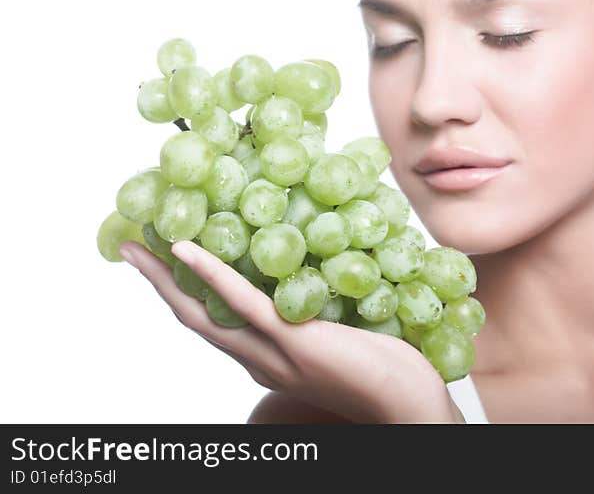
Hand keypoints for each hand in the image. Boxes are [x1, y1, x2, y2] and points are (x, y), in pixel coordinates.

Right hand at [118, 240, 464, 423]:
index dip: (183, 293)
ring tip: (139, 246)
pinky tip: (186, 251)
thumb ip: (311, 316)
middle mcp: (258, 360)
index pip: (214, 323)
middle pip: (193, 319)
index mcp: (267, 358)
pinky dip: (211, 274)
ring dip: (166, 278)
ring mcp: (272, 352)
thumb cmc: (382, 370)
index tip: (163, 261)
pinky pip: (242, 304)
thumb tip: (307, 277)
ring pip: (203, 314)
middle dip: (158, 285)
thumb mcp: (336, 337)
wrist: (406, 403)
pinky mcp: (292, 340)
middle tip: (130, 249)